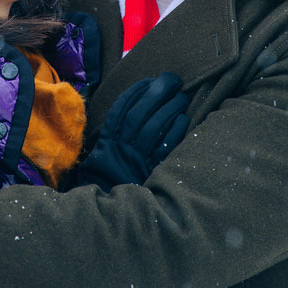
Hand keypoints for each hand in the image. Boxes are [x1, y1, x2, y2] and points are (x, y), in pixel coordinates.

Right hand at [77, 73, 188, 191]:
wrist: (115, 207)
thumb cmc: (111, 174)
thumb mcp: (104, 152)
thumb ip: (115, 130)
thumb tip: (136, 101)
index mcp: (108, 141)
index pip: (121, 109)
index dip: (136, 91)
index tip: (150, 80)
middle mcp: (122, 149)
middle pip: (139, 114)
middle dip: (157, 93)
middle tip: (172, 80)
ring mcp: (138, 160)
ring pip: (154, 128)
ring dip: (169, 108)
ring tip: (181, 97)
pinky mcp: (153, 171)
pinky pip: (166, 147)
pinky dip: (175, 130)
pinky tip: (183, 118)